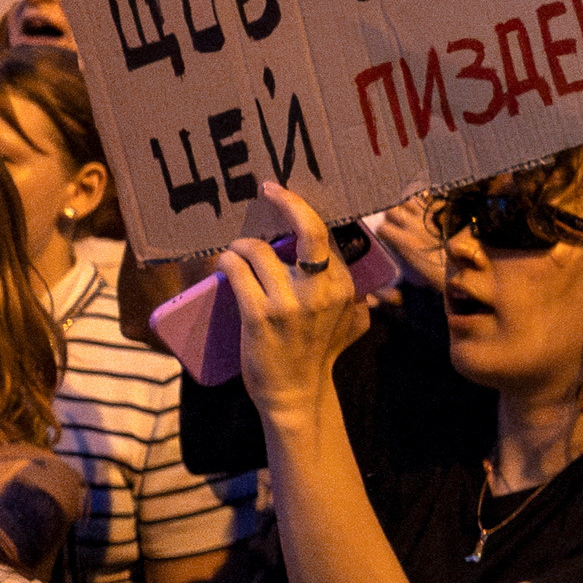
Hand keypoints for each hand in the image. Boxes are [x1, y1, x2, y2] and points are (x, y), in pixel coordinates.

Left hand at [218, 184, 371, 421]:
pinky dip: (229, 262)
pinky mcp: (259, 316)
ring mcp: (289, 304)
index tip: (284, 196)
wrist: (295, 393)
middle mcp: (321, 291)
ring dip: (243, 245)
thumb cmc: (320, 355)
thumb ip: (356, 297)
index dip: (302, 212)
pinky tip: (226, 263)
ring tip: (238, 251)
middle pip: (309, 230)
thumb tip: (349, 272)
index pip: (327, 236)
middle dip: (287, 202)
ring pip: (260, 250)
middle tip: (269, 189)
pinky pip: (239, 272)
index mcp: (344, 287)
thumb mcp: (353, 324)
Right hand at [368, 192, 445, 297]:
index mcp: (406, 242)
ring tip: (410, 213)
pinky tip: (426, 204)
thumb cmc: (441, 276)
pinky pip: (429, 199)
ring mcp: (429, 216)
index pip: (383, 228)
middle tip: (396, 222)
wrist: (468, 265)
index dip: (382, 232)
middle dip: (392, 214)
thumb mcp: (415, 282)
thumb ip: (394, 290)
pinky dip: (425, 200)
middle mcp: (414, 225)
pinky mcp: (443, 211)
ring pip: (408, 201)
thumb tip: (378, 294)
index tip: (385, 236)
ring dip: (407, 206)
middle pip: (392, 210)